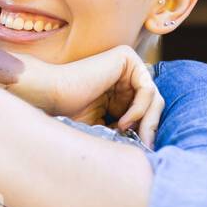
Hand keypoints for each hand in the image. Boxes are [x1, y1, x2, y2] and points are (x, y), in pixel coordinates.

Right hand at [48, 45, 163, 147]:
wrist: (52, 96)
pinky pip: (147, 89)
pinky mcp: (127, 57)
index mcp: (122, 89)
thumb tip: (152, 144)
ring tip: (126, 133)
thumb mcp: (108, 125)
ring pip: (154, 97)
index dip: (147, 129)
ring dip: (145, 120)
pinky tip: (123, 122)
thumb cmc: (72, 113)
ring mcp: (128, 63)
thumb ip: (130, 129)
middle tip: (145, 145)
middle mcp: (127, 74)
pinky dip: (139, 109)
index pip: (148, 109)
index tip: (143, 149)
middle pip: (155, 102)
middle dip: (150, 126)